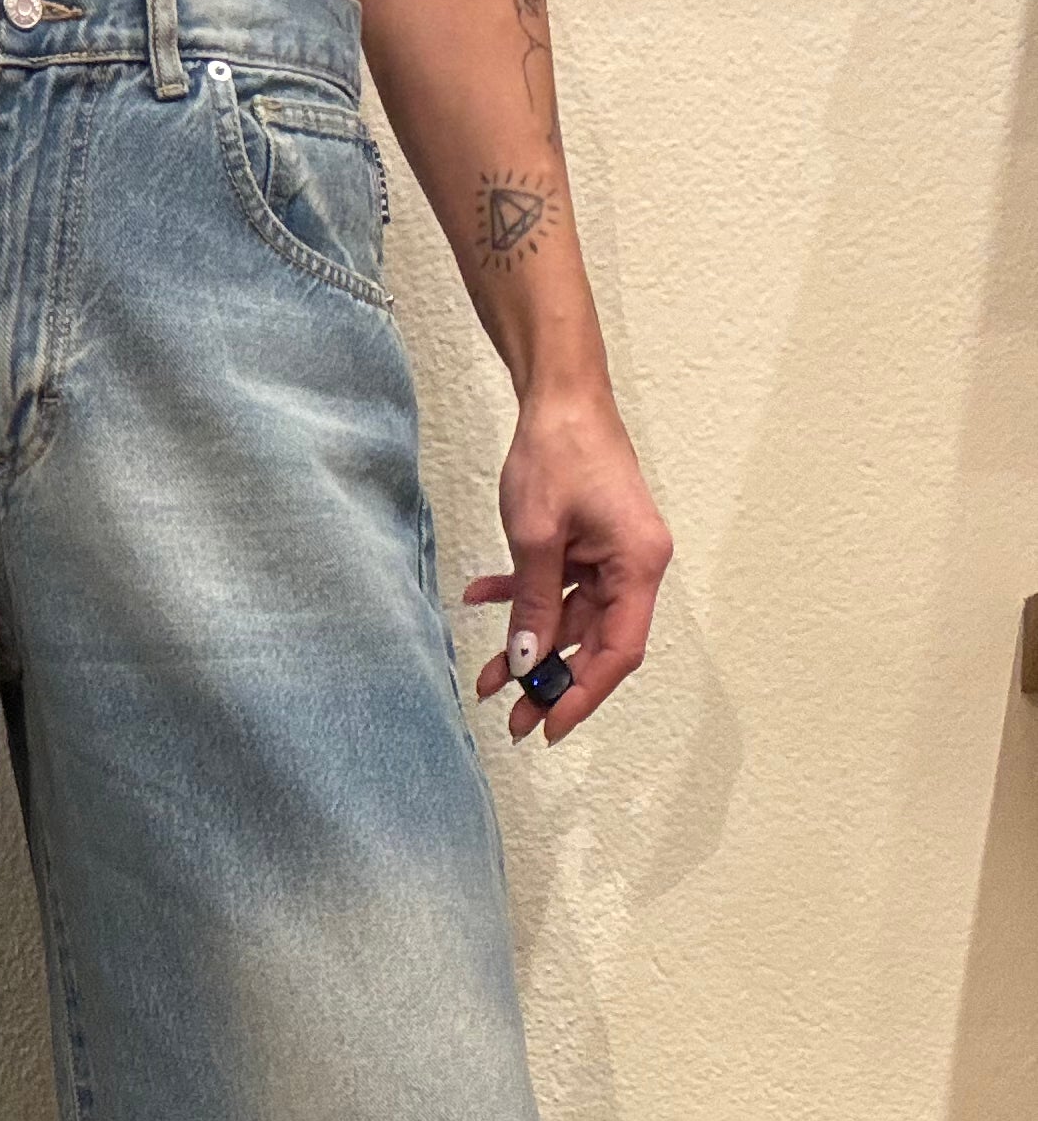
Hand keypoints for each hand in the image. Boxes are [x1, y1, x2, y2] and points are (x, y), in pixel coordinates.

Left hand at [465, 384, 673, 743]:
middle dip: (550, 680)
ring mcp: (611, 555)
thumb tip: (526, 664)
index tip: (550, 725)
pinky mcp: (589, 543)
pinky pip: (558, 586)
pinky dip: (523, 598)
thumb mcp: (536, 538)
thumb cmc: (558, 452)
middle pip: (595, 642)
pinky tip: (482, 598)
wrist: (558, 395)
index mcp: (639, 565)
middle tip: (512, 719)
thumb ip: (533, 605)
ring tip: (485, 678)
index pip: (619, 651)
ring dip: (527, 644)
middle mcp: (634, 565)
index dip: (584, 693)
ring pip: (570, 619)